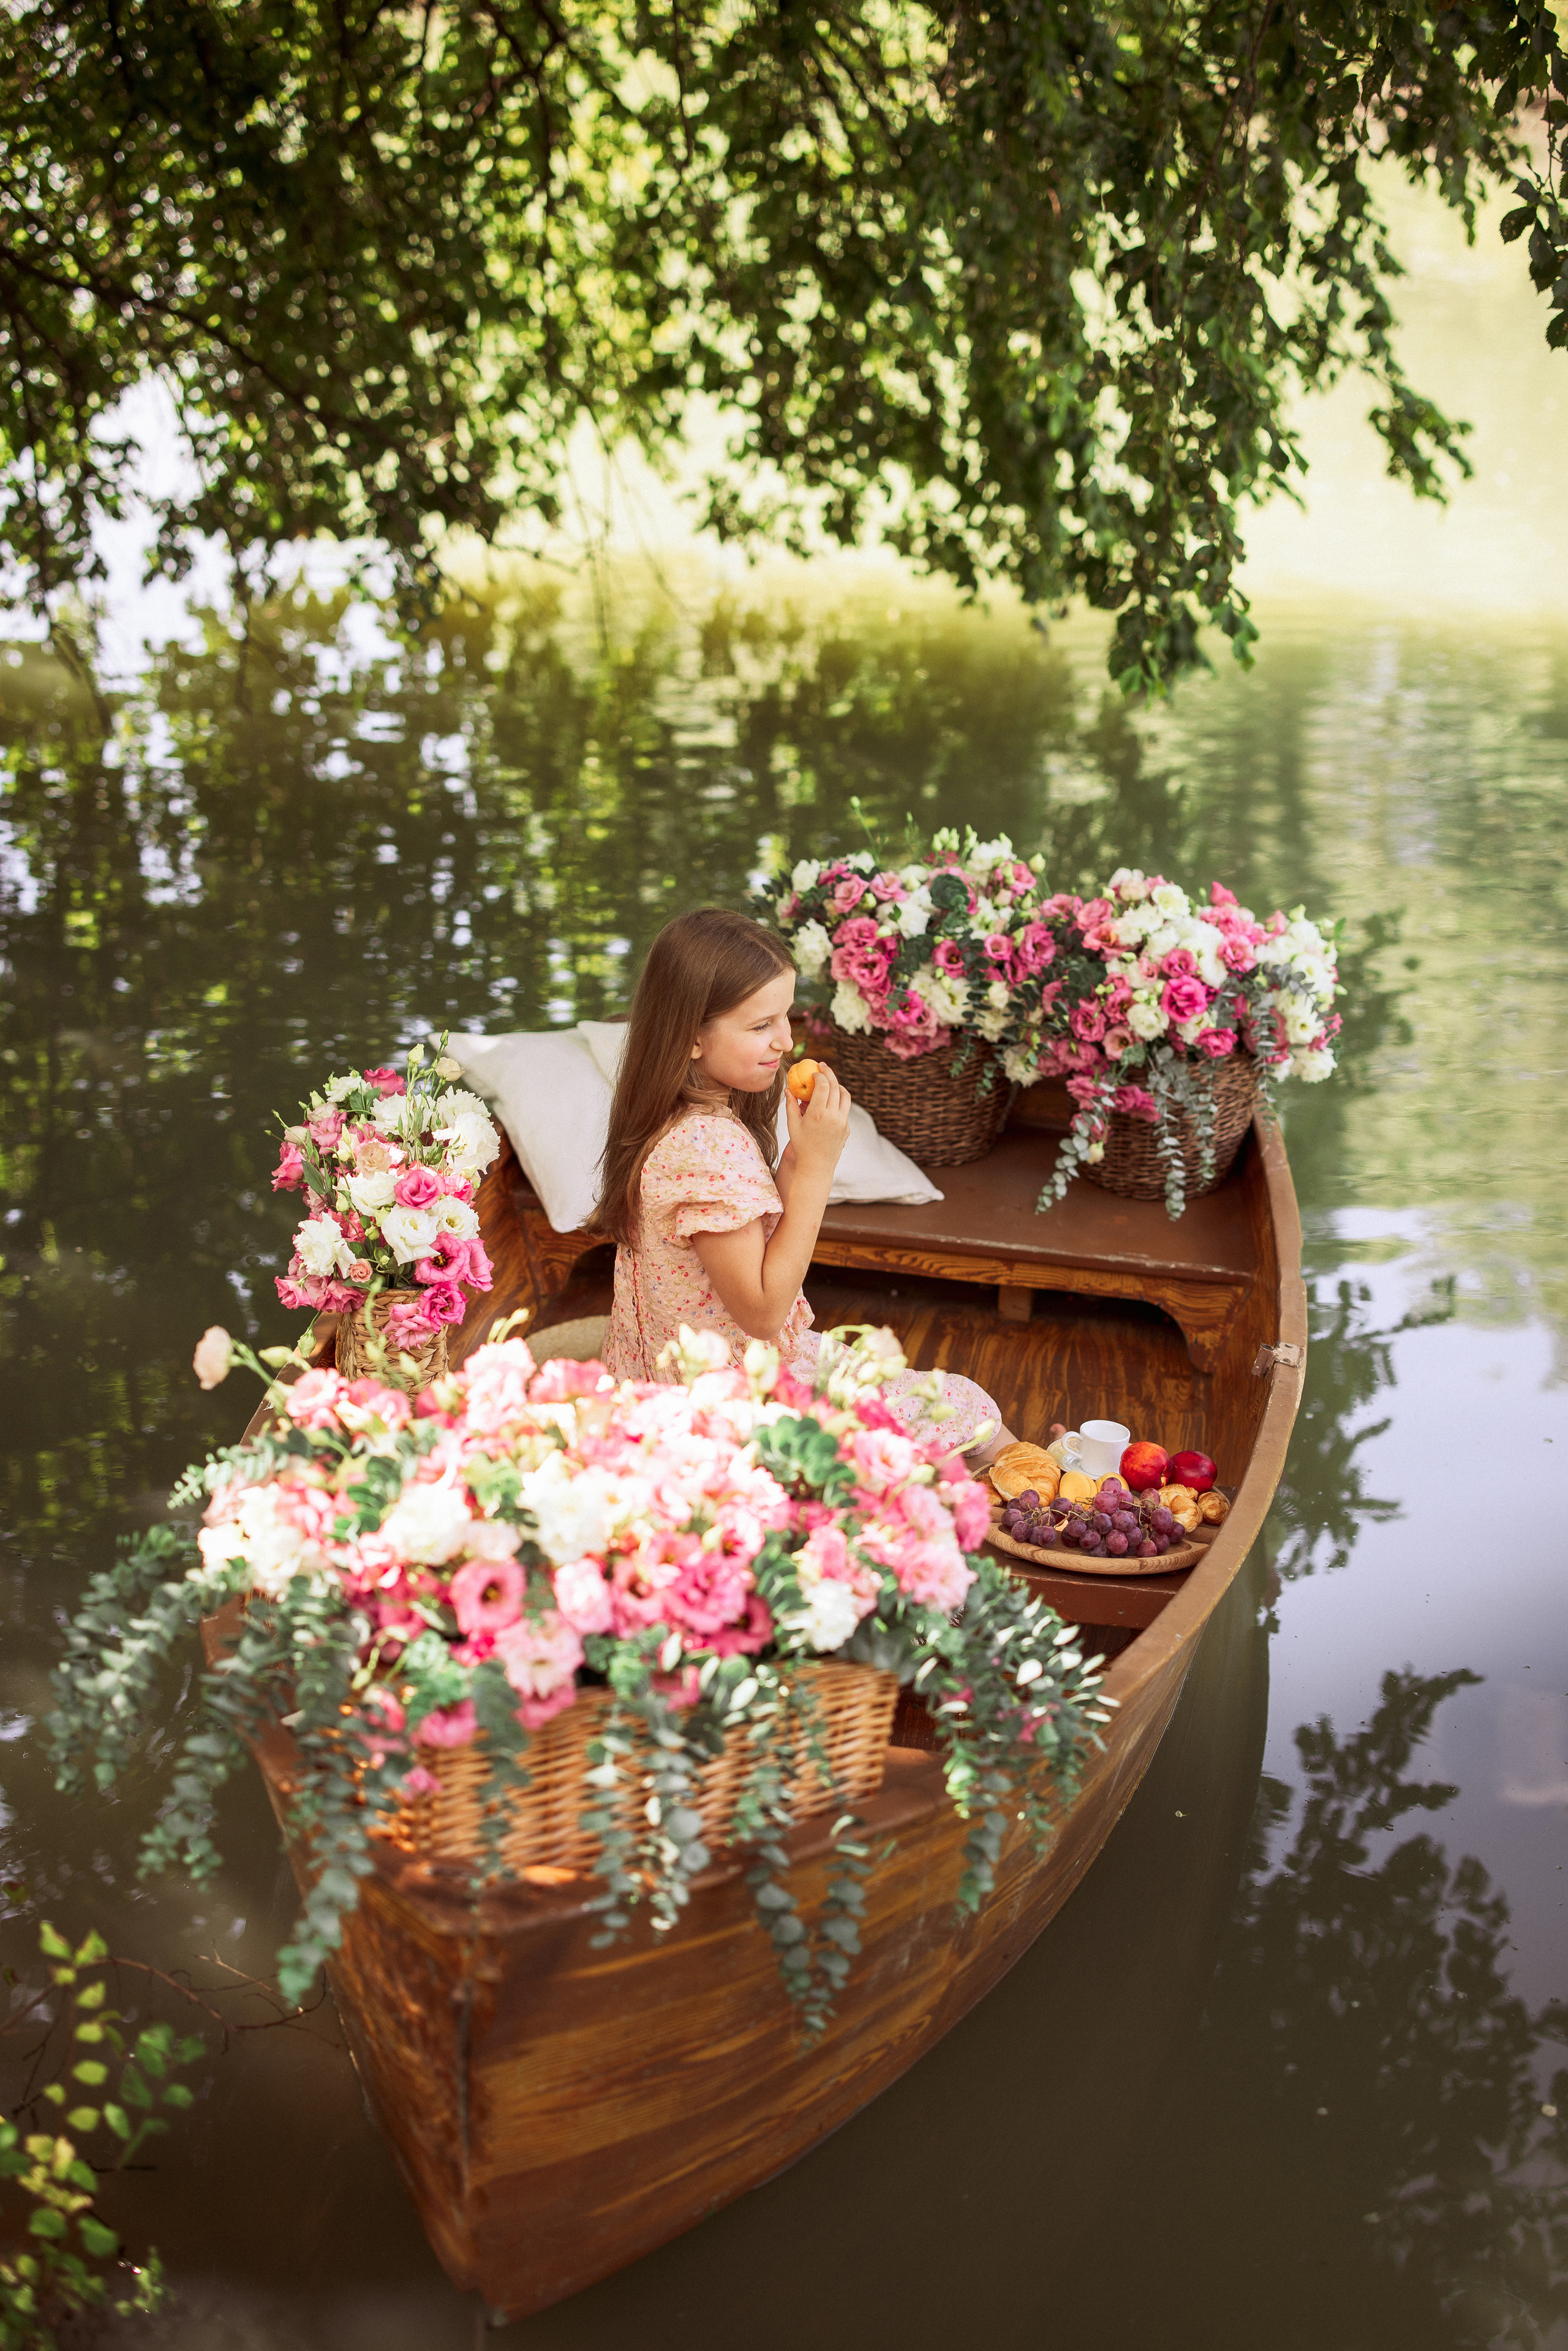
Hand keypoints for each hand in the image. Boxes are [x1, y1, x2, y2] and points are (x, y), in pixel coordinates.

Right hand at [785, 1061, 850, 1180]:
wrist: (816, 1167)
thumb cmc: (801, 1146)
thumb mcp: (793, 1125)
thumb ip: (791, 1105)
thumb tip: (787, 1089)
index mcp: (818, 1114)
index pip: (823, 1086)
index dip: (819, 1075)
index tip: (814, 1072)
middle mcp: (833, 1117)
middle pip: (836, 1087)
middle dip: (829, 1073)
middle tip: (823, 1066)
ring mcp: (843, 1122)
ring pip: (845, 1096)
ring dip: (838, 1085)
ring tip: (829, 1081)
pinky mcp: (847, 1128)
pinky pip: (845, 1109)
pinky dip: (839, 1100)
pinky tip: (831, 1099)